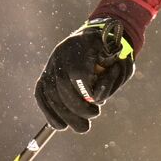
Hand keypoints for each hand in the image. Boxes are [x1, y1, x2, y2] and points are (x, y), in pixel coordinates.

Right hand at [34, 17, 135, 132]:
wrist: (95, 33)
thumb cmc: (110, 48)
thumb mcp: (119, 56)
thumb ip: (112, 74)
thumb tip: (97, 98)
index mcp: (82, 45)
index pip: (78, 74)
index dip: (86, 93)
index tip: (97, 105)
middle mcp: (62, 54)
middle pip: (63, 87)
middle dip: (76, 109)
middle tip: (88, 124)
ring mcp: (52, 64)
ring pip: (51, 93)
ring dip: (64, 115)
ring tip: (80, 127)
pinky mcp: (45, 73)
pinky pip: (41, 93)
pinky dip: (49, 111)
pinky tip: (59, 125)